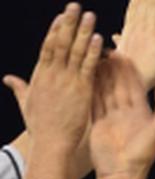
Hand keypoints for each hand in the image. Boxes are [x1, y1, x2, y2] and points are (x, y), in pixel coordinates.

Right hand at [3, 4, 101, 154]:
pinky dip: (93, 52)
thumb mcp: (26, 103)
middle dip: (69, 23)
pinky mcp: (81, 90)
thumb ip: (20, 88)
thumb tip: (8, 78)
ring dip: (83, 32)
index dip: (55, 30)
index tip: (61, 16)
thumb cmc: (40, 127)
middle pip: (61, 42)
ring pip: (76, 51)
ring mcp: (67, 81)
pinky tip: (98, 38)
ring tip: (89, 15)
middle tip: (75, 6)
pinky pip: (88, 67)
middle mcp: (53, 74)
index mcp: (40, 75)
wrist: (51, 142)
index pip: (48, 47)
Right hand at [89, 53, 154, 178]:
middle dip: (113, 69)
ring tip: (93, 59)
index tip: (123, 55)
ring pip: (105, 91)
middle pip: (118, 85)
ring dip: (100, 76)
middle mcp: (126, 113)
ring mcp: (111, 117)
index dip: (129, 71)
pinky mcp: (98, 123)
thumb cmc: (143, 155)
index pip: (135, 86)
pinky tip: (84, 76)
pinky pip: (93, 102)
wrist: (122, 174)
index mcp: (142, 112)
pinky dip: (90, 90)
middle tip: (105, 51)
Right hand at [114, 0, 154, 88]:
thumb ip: (120, 43)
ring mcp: (150, 29)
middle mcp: (139, 25)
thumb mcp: (122, 55)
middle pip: (143, 0)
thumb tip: (116, 35)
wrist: (130, 86)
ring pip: (153, 3)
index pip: (135, 5)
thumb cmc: (125, 75)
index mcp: (130, 29)